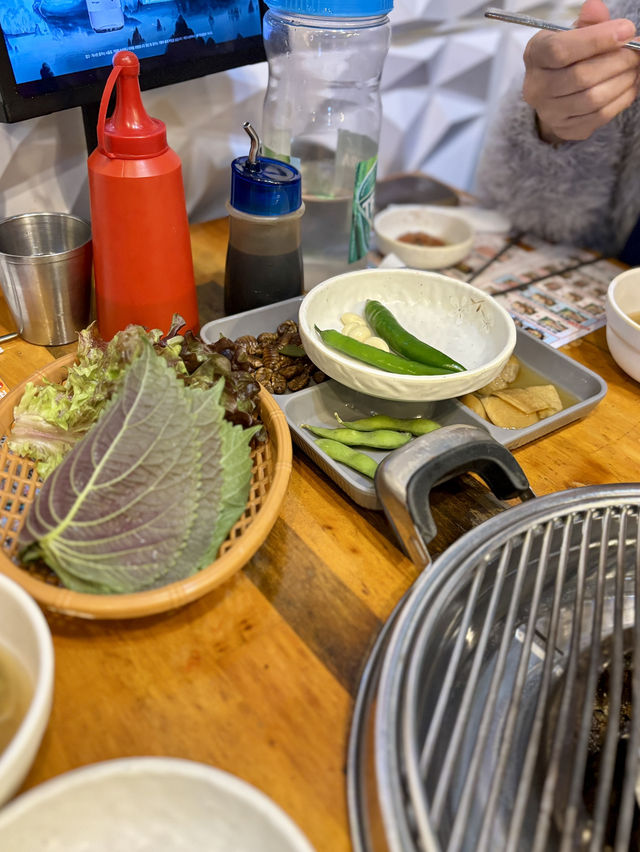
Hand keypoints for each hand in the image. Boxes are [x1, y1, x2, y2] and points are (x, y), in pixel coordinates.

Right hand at [522, 0, 639, 142]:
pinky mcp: (566, 128)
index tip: (626, 30)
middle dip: (617, 61)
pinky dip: (622, 98)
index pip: (561, 51)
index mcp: (535, 56)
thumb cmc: (568, 57)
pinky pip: (600, 116)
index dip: (596, 40)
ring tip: (634, 67)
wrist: (555, 93)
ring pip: (593, 99)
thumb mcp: (573, 33)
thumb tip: (596, 7)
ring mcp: (550, 112)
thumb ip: (588, 22)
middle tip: (636, 51)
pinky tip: (628, 84)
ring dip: (623, 80)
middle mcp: (536, 88)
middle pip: (581, 77)